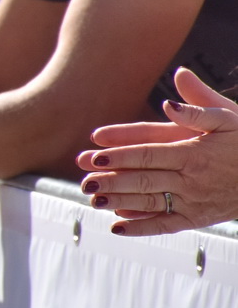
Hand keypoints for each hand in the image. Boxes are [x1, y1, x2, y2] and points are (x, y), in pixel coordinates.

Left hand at [76, 67, 237, 234]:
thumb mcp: (228, 116)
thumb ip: (199, 103)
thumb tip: (177, 79)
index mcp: (195, 151)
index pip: (149, 152)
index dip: (120, 152)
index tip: (94, 151)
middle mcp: (192, 178)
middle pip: (145, 179)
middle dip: (112, 179)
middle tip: (84, 180)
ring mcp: (194, 200)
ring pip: (151, 203)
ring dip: (120, 202)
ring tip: (92, 199)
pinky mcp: (198, 218)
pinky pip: (166, 225)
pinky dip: (141, 228)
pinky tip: (116, 226)